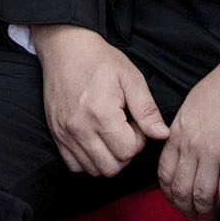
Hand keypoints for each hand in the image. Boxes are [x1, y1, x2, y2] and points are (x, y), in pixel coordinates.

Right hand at [32, 24, 171, 178]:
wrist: (67, 50)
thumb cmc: (101, 62)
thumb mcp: (131, 78)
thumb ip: (147, 110)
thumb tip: (162, 135)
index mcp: (101, 113)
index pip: (128, 152)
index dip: (139, 140)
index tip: (135, 122)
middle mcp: (80, 128)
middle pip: (112, 168)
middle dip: (125, 153)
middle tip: (125, 129)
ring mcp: (65, 134)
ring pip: (94, 170)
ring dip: (108, 158)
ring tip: (110, 133)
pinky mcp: (56, 136)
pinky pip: (74, 165)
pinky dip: (88, 160)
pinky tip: (96, 140)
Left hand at [159, 53, 219, 215]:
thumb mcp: (190, 107)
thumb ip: (182, 132)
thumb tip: (182, 152)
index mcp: (178, 134)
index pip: (165, 173)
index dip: (168, 193)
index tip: (175, 200)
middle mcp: (192, 146)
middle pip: (181, 188)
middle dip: (184, 207)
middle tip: (191, 215)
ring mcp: (213, 152)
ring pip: (202, 193)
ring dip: (203, 210)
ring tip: (208, 216)